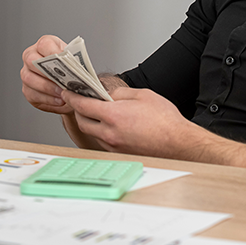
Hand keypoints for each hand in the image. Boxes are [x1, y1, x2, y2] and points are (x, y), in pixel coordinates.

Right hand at [20, 35, 70, 113]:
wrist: (70, 88)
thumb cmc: (72, 72)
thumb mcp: (75, 63)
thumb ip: (74, 63)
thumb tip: (77, 68)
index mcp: (45, 45)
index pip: (44, 44)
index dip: (53, 52)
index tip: (64, 61)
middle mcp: (32, 56)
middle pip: (31, 60)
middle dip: (47, 72)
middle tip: (62, 82)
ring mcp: (27, 73)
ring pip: (29, 78)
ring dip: (47, 88)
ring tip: (62, 94)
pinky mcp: (27, 90)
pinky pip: (33, 94)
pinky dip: (47, 99)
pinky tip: (59, 101)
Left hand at [62, 86, 200, 156]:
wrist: (178, 143)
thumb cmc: (165, 120)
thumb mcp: (141, 95)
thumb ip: (119, 94)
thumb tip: (106, 95)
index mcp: (113, 116)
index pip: (83, 105)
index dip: (72, 97)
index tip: (67, 92)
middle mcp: (110, 133)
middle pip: (82, 121)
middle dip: (78, 110)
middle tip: (81, 100)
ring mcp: (113, 145)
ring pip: (92, 132)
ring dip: (90, 121)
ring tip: (98, 111)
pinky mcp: (119, 153)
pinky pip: (102, 140)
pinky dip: (101, 131)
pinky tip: (110, 124)